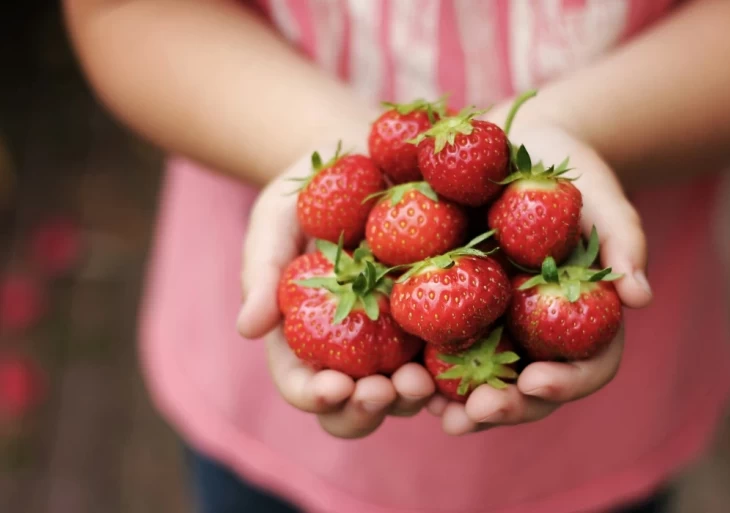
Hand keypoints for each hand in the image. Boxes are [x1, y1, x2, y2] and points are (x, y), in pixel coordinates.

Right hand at [236, 141, 435, 438]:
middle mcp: (354, 348)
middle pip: (357, 404)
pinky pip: (453, 351)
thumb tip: (248, 330)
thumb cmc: (308, 191)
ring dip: (413, 396)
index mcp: (307, 337)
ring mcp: (400, 337)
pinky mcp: (442, 314)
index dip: (315, 397)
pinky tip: (465, 359)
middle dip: (367, 409)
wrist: (367, 156)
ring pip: (406, 390)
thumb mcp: (275, 220)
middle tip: (382, 392)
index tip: (332, 388)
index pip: (303, 385)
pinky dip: (457, 367)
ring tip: (422, 380)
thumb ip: (261, 271)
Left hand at [428, 121, 653, 434]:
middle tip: (475, 412)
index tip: (536, 381)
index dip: (567, 383)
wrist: (511, 143)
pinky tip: (398, 372)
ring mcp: (494, 326)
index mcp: (582, 318)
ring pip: (482, 382)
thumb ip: (623, 240)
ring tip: (431, 409)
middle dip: (506, 408)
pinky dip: (421, 365)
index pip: (588, 366)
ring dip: (458, 404)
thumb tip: (641, 297)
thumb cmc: (565, 169)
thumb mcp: (599, 195)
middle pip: (530, 390)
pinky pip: (437, 345)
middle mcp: (537, 334)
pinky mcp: (450, 308)